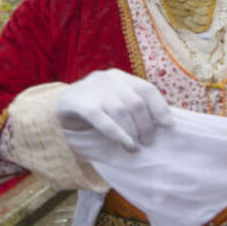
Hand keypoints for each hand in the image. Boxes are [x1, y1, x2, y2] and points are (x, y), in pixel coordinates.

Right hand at [56, 69, 172, 150]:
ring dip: (132, 132)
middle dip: (145, 126)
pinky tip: (125, 143)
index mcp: (121, 77)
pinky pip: (103, 120)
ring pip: (121, 111)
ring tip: (134, 147)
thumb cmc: (93, 107)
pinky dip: (117, 134)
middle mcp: (109, 79)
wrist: (59, 106)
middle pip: (136, 103)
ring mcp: (94, 90)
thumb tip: (161, 126)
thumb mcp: (114, 101)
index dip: (160, 108)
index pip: (147, 89)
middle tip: (147, 143)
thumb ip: (132, 107)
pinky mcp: (80, 104)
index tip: (167, 126)